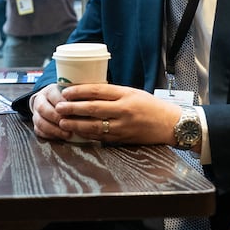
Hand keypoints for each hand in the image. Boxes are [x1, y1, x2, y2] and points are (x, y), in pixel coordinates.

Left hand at [51, 84, 181, 145]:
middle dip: (73, 108)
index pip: (97, 90)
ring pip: (94, 126)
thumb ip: (112, 93)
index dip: (79, 91)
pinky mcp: (123, 139)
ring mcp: (123, 126)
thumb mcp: (132, 92)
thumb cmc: (151, 106)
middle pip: (93, 108)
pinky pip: (101, 137)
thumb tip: (87, 91)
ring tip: (63, 122)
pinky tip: (77, 133)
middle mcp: (124, 110)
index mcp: (125, 94)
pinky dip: (87, 135)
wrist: (171, 124)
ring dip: (76, 124)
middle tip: (58, 108)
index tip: (66, 91)